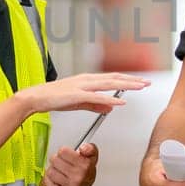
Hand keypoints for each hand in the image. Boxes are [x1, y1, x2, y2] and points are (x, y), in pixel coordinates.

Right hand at [21, 73, 148, 114]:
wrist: (37, 98)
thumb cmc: (55, 98)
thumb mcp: (80, 102)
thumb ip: (96, 104)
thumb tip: (112, 107)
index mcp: (88, 80)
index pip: (113, 78)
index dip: (128, 80)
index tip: (141, 82)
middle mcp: (87, 80)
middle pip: (115, 78)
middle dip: (132, 80)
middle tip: (147, 83)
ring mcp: (82, 86)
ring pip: (109, 84)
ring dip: (126, 85)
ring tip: (140, 87)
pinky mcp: (77, 95)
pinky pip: (97, 97)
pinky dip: (110, 98)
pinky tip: (120, 102)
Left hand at [44, 143, 97, 185]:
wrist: (87, 182)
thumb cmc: (87, 167)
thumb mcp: (92, 154)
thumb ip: (90, 148)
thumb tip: (83, 148)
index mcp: (85, 165)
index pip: (63, 151)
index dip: (63, 151)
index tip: (66, 153)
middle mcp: (79, 177)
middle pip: (54, 160)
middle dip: (56, 159)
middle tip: (61, 161)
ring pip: (50, 172)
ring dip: (52, 169)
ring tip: (58, 169)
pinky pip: (49, 185)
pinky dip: (50, 180)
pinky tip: (55, 177)